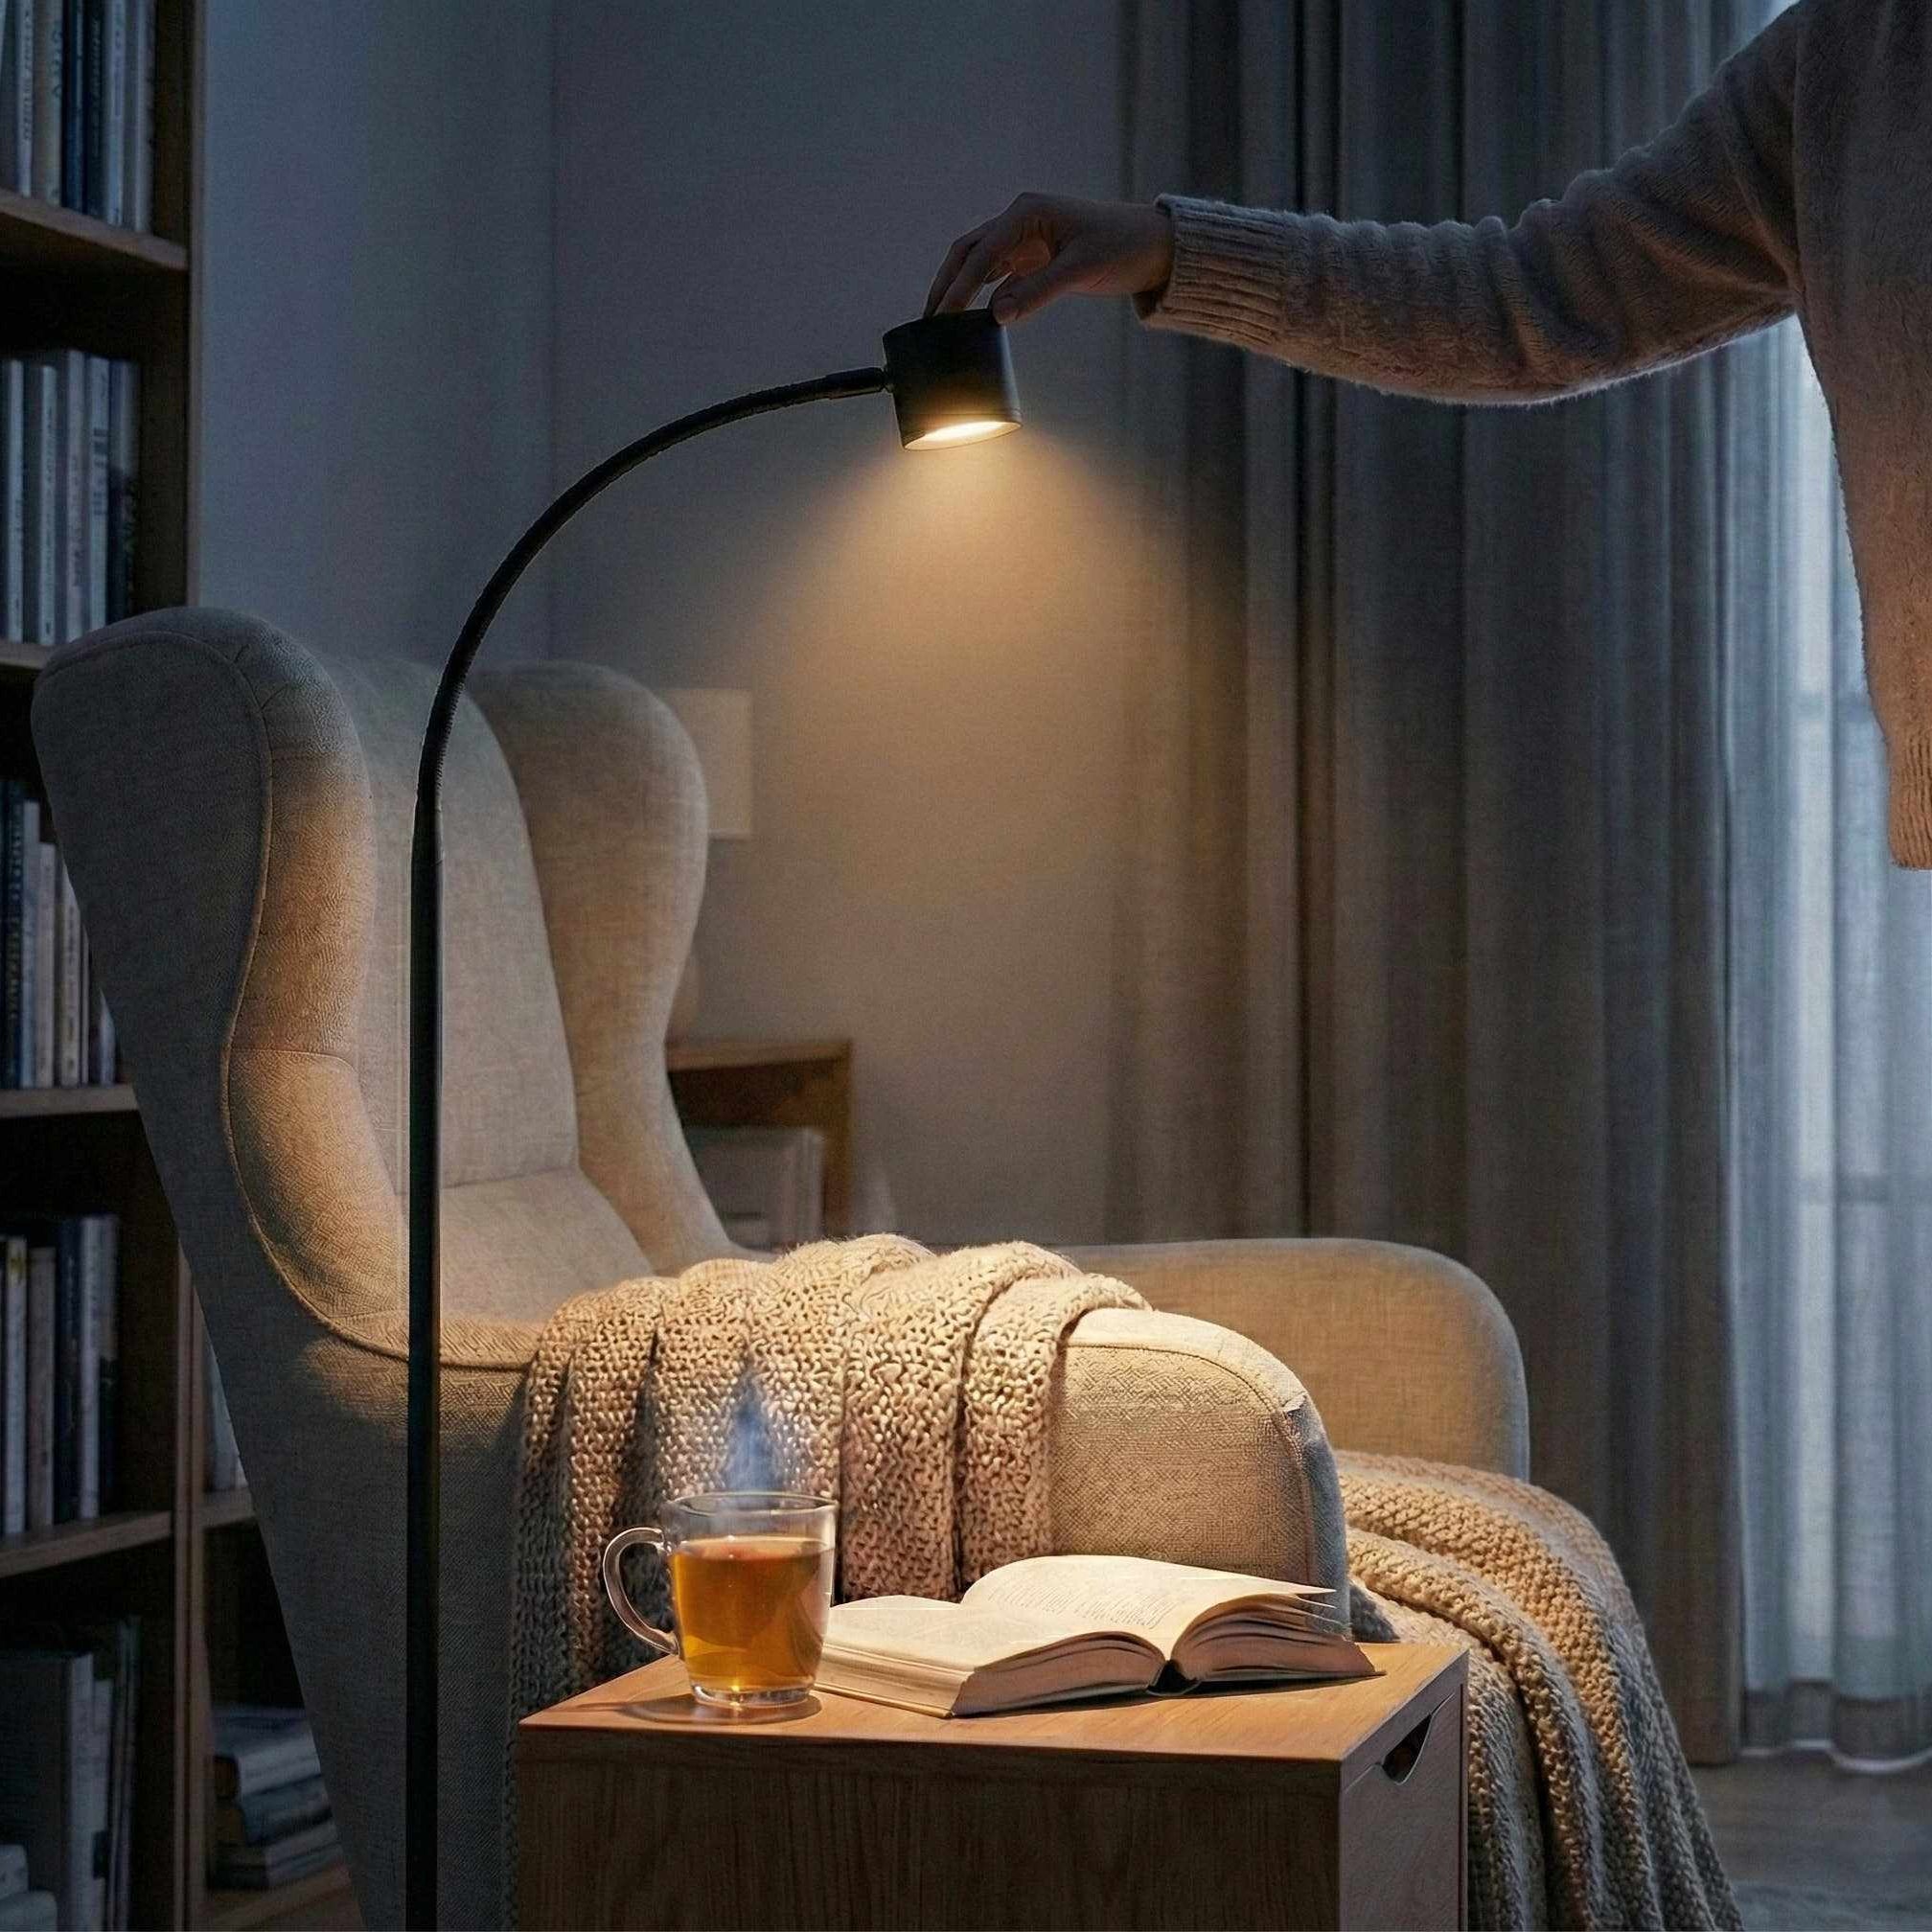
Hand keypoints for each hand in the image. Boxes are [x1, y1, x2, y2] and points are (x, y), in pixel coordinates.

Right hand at [924, 194, 1174, 324]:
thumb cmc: (1122, 248)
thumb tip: (997, 317)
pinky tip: (975, 316)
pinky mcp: (1036, 255)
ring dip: (961, 289)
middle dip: (948, 284)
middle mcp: (1021, 220)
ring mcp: (1027, 237)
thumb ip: (1037, 293)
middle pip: (970, 252)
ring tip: (942, 320)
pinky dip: (985, 294)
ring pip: (981, 263)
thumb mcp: (1080, 270)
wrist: (1154, 245)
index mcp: (1027, 212)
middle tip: (929, 319)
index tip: (941, 315)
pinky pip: (1001, 275)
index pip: (981, 251)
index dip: (958, 286)